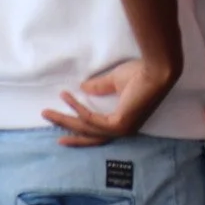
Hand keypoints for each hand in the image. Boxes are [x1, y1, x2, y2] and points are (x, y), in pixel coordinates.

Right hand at [43, 56, 177, 146]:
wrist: (157, 69)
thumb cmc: (143, 73)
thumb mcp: (115, 81)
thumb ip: (100, 87)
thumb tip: (83, 88)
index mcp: (124, 121)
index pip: (98, 131)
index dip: (79, 129)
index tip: (62, 129)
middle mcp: (123, 130)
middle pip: (89, 134)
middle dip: (66, 129)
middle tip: (47, 121)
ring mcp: (122, 129)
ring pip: (86, 129)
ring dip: (65, 120)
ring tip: (47, 112)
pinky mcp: (119, 124)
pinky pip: (92, 120)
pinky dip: (77, 109)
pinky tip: (67, 98)